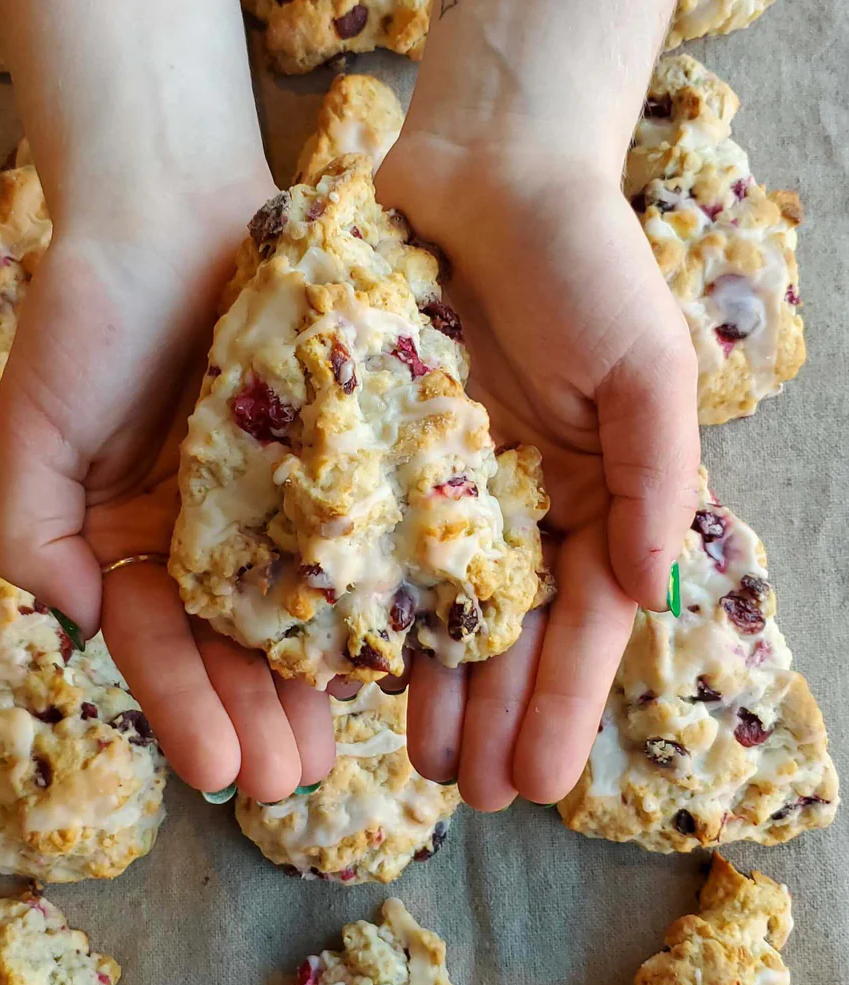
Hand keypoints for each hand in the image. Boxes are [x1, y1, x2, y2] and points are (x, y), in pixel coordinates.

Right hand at [0, 0, 336, 803]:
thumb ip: (33, 530)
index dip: (184, 706)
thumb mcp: (33, 424)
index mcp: (135, 540)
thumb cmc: (91, 313)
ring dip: (315, 677)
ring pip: (299, 604)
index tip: (218, 768)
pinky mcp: (331, 458)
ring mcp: (272, 500)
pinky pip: (354, 532)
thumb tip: (80, 618)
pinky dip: (369, 589)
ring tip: (342, 743)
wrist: (173, 207)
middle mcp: (207, 533)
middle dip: (257, 712)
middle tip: (292, 776)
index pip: (157, 642)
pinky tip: (395, 643)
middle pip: (232, 642)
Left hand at [375, 120, 699, 812]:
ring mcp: (441, 483)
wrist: (485, 174)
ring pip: (434, 607)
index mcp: (589, 495)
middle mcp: (516, 502)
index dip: (565, 702)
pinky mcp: (374, 452)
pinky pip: (366, 542)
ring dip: (428, 685)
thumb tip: (648, 588)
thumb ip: (655, 478)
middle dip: (492, 713)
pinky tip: (349, 666)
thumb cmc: (581, 262)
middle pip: (505, 631)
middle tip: (466, 791)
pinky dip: (361, 605)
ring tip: (415, 757)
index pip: (582, 621)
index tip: (542, 781)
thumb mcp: (647, 369)